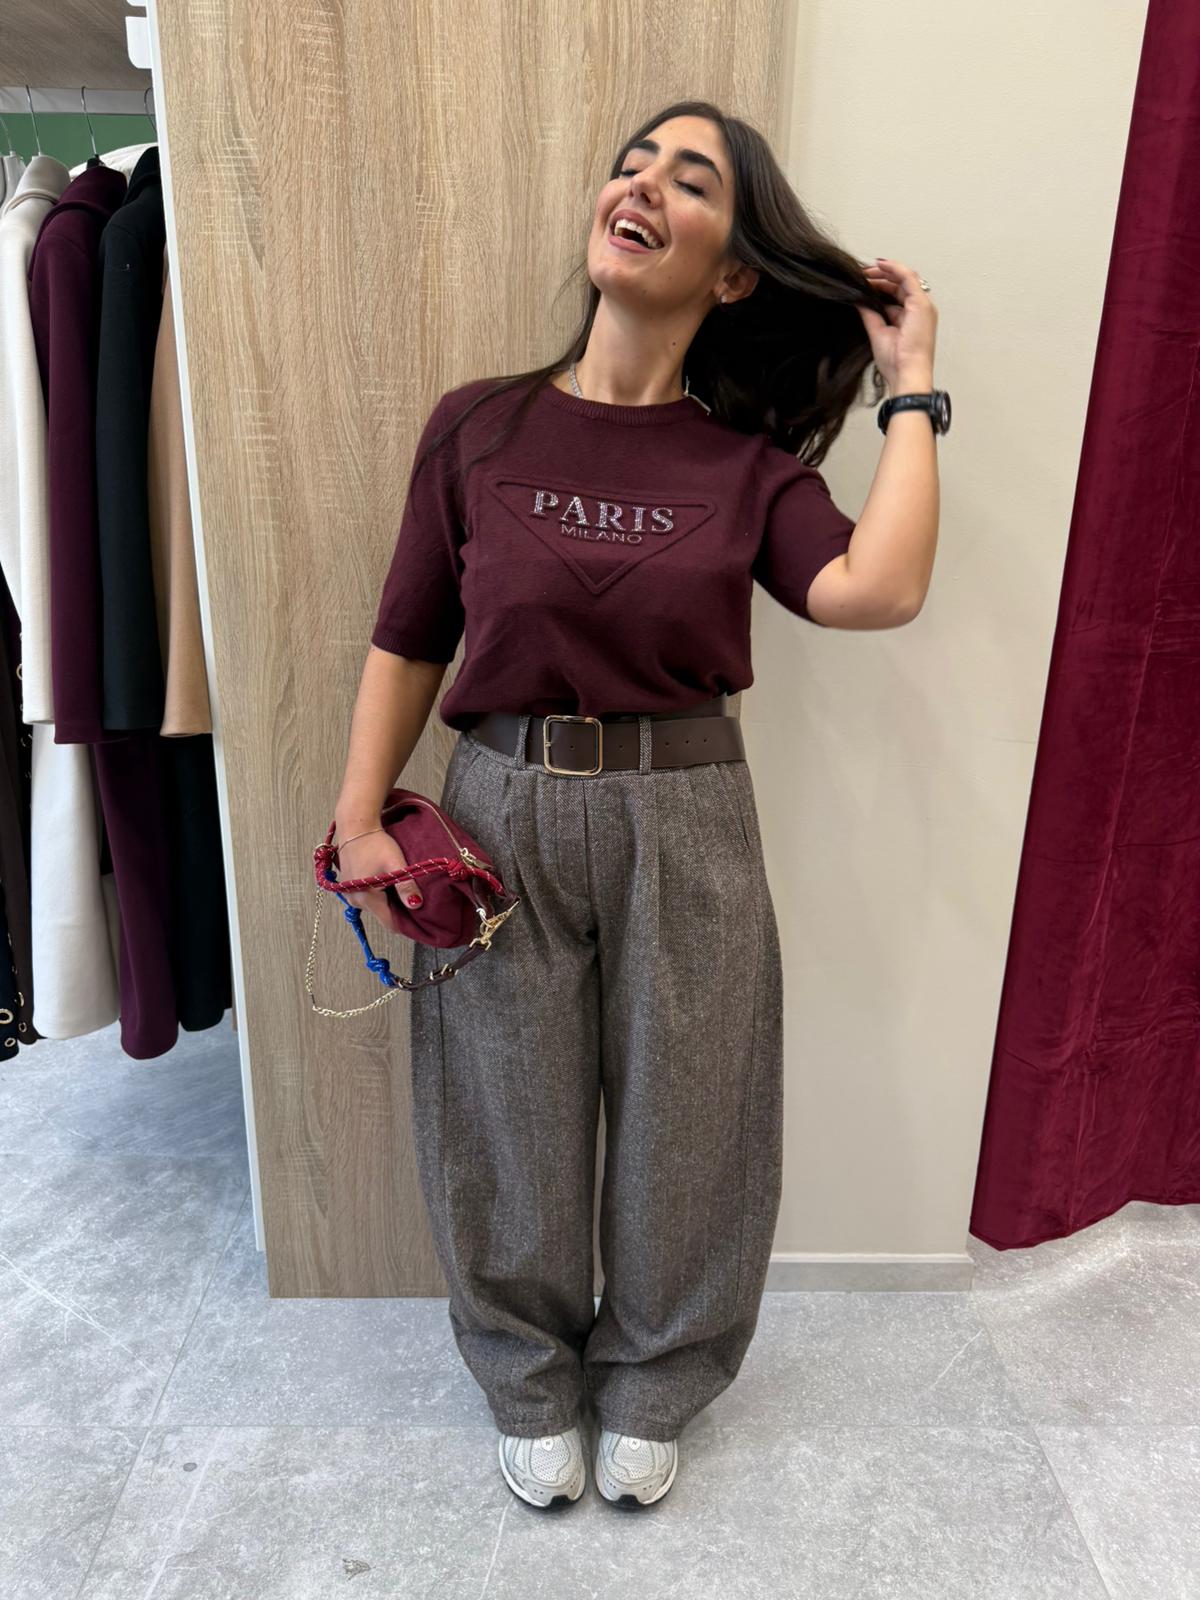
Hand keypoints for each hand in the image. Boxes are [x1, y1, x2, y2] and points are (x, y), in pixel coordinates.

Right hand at [338, 832, 422, 927]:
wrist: (356, 826)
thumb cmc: (375, 843)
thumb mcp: (395, 864)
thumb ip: (406, 886)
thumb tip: (416, 905)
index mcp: (366, 898)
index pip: (390, 923)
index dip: (406, 924)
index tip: (421, 920)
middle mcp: (355, 900)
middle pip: (383, 915)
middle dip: (400, 912)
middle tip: (416, 902)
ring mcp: (349, 894)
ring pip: (376, 907)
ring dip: (389, 902)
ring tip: (403, 891)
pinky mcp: (348, 887)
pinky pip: (368, 898)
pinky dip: (380, 895)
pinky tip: (389, 884)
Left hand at [857, 256, 937, 393]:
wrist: (907, 373)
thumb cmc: (896, 362)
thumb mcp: (878, 332)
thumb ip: (870, 314)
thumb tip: (859, 300)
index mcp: (910, 318)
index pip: (896, 295)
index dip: (880, 286)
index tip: (862, 283)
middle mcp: (919, 309)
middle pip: (900, 284)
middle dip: (880, 277)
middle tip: (861, 274)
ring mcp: (922, 305)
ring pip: (904, 278)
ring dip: (885, 271)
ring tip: (865, 271)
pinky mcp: (921, 303)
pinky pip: (908, 277)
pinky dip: (894, 268)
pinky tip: (880, 264)